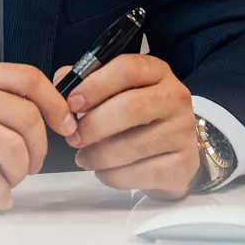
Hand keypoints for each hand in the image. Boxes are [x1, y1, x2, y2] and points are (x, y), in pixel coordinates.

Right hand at [0, 62, 78, 209]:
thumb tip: (48, 112)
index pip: (27, 79)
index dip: (56, 103)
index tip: (66, 124)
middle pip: (27, 118)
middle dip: (38, 150)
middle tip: (31, 163)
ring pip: (12, 150)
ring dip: (18, 174)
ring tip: (8, 179)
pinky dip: (1, 194)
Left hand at [52, 54, 200, 199]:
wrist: (175, 150)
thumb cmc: (138, 117)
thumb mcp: (117, 90)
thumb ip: (88, 82)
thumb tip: (61, 83)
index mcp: (157, 72)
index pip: (127, 68)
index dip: (94, 86)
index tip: (71, 104)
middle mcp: (175, 97)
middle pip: (130, 107)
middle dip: (93, 125)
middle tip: (73, 137)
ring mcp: (183, 132)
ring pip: (133, 145)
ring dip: (99, 155)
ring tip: (84, 158)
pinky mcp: (183, 165)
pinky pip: (141, 173)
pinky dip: (114, 176)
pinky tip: (104, 171)